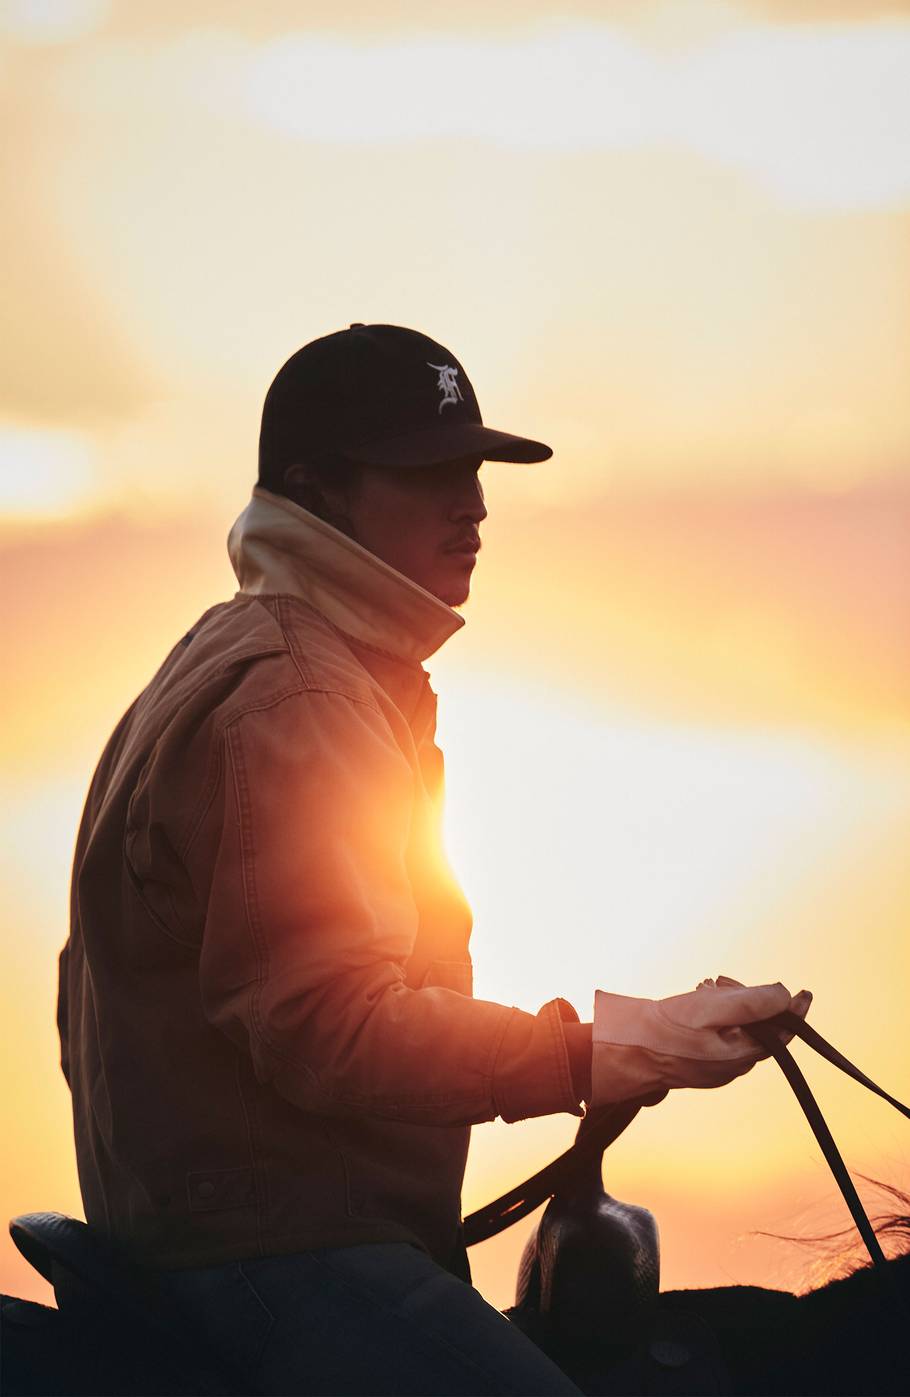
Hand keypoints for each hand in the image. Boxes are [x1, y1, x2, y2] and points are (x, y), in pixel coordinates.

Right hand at [590, 977, 812, 1105]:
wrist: (623, 1052)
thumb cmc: (663, 1031)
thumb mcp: (710, 1008)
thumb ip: (751, 1001)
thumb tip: (785, 995)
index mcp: (740, 1056)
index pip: (781, 1033)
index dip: (794, 1010)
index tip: (804, 991)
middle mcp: (732, 1066)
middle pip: (757, 1026)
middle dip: (746, 998)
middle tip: (720, 981)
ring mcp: (714, 1066)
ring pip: (736, 1027)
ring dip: (726, 1002)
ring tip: (702, 987)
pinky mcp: (698, 1061)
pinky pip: (718, 1033)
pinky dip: (713, 1013)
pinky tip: (695, 999)